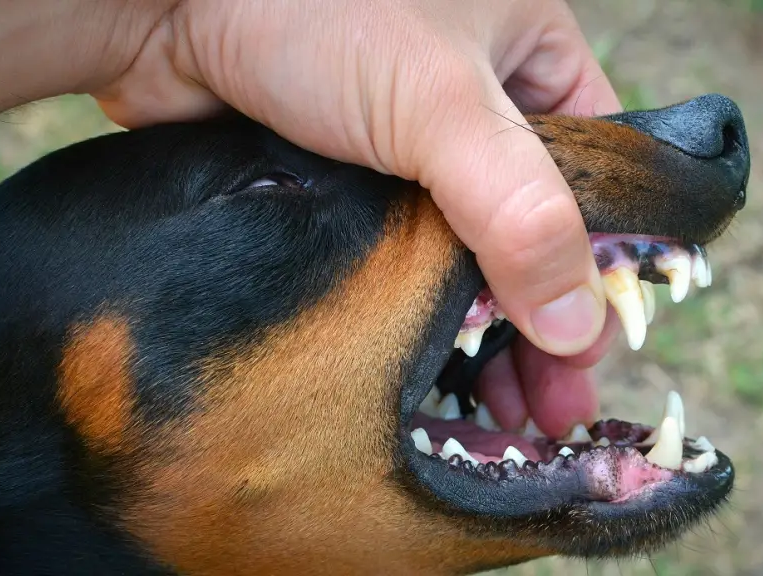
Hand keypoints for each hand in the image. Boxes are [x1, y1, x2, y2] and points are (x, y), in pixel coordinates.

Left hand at [93, 0, 621, 360]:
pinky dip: (419, 315)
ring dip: (481, 330)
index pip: (596, 174)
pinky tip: (431, 375)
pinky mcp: (352, 183)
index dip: (601, 265)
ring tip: (494, 412)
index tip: (588, 349)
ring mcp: (410, 146)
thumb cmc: (309, 14)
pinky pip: (404, 261)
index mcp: (527, 53)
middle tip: (548, 406)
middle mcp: (476, 101)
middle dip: (540, 318)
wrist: (161, 6)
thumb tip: (576, 325)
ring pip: (467, 253)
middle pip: (534, 226)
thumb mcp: (439, 105)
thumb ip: (519, 212)